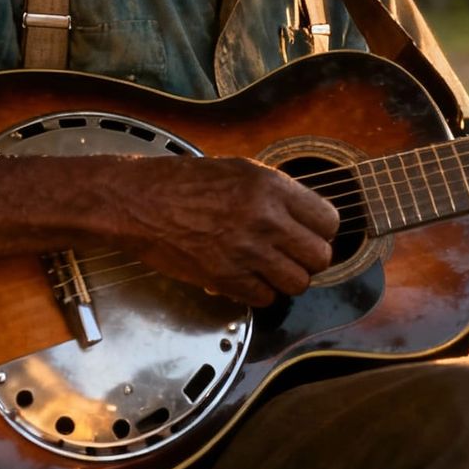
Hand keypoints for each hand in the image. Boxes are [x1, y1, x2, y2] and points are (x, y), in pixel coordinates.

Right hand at [89, 155, 338, 306]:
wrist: (140, 201)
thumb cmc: (184, 181)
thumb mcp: (240, 170)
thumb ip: (276, 193)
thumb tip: (305, 216)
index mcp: (271, 186)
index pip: (328, 220)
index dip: (322, 231)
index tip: (311, 233)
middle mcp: (264, 218)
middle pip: (320, 257)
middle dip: (309, 259)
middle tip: (292, 255)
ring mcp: (245, 250)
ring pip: (297, 283)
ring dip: (286, 279)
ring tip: (270, 269)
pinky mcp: (224, 277)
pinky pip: (264, 298)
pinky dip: (259, 292)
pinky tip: (246, 277)